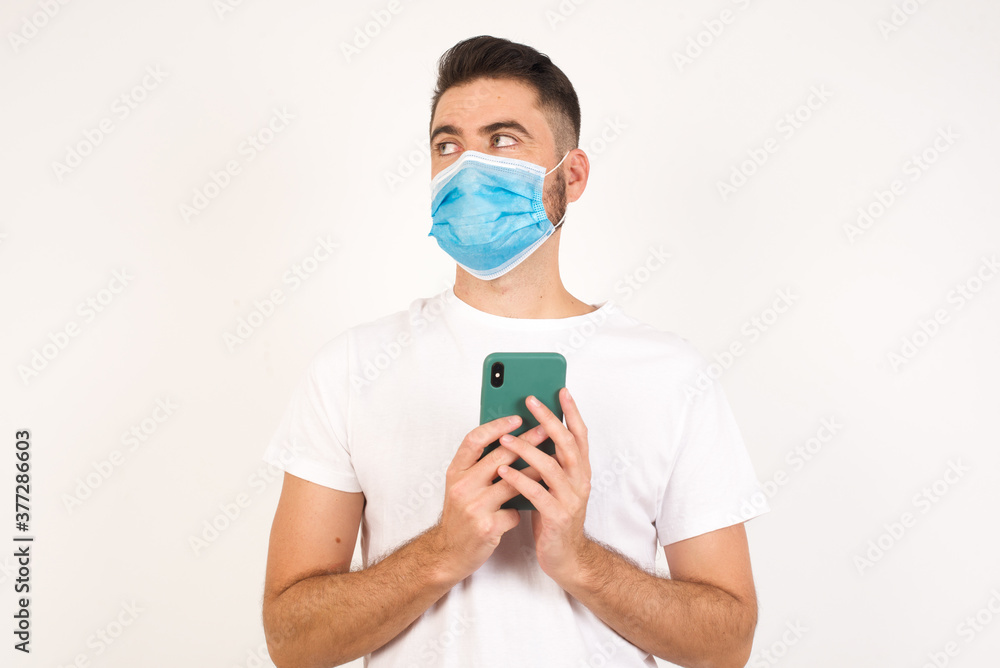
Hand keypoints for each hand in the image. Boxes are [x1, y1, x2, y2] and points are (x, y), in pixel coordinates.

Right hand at [432, 415, 548, 584]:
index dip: (496, 426)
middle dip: (527, 442)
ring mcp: (474, 507)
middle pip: (499, 457)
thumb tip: (509, 442)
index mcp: (455, 472)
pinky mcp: (487, 527)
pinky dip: (521, 510)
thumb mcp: (461, 486)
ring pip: (514, 483)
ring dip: (535, 474)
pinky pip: (514, 512)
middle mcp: (462, 486)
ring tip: (552, 464)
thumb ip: (478, 467)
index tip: (517, 418)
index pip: (473, 440)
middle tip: (546, 431)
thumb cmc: (460, 516)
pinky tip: (524, 511)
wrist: (448, 554)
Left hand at [496, 387, 592, 585]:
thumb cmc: (554, 516)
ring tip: (506, 438)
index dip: (571, 412)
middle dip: (548, 420)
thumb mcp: (555, 485)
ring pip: (550, 467)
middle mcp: (580, 481)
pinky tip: (503, 470)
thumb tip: (531, 431)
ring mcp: (571, 499)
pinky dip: (519, 480)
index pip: (579, 435)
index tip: (560, 390)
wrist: (566, 557)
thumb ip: (549, 461)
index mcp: (580, 470)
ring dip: (527, 449)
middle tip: (530, 401)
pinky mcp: (558, 517)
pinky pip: (537, 494)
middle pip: (566, 443)